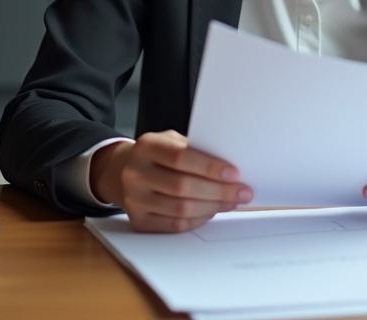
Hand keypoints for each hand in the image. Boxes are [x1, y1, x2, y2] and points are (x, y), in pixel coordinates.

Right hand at [90, 130, 252, 232]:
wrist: (124, 171)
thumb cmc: (158, 155)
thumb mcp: (172, 141)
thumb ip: (195, 150)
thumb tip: (231, 169)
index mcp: (147, 146)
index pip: (180, 157)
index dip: (209, 167)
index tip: (234, 173)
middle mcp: (135, 173)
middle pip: (182, 186)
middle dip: (218, 191)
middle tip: (242, 192)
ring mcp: (134, 199)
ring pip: (181, 209)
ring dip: (213, 207)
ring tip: (231, 202)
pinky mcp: (138, 221)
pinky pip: (175, 225)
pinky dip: (198, 220)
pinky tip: (212, 211)